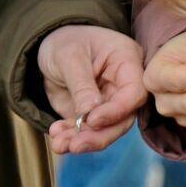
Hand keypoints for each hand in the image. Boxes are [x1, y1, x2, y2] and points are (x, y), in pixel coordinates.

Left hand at [40, 26, 146, 153]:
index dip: (117, 111)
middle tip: (75, 145)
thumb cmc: (65, 41)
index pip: (134, 93)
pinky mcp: (93, 116)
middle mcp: (123, 86)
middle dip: (99, 135)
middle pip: (123, 119)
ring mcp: (109, 103)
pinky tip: (56, 137)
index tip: (92, 120)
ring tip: (59, 144)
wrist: (50, 47)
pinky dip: (71, 138)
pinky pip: (87, 132)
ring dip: (82, 141)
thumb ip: (81, 85)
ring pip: (106, 131)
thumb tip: (90, 114)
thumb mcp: (69, 56)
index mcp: (127, 62)